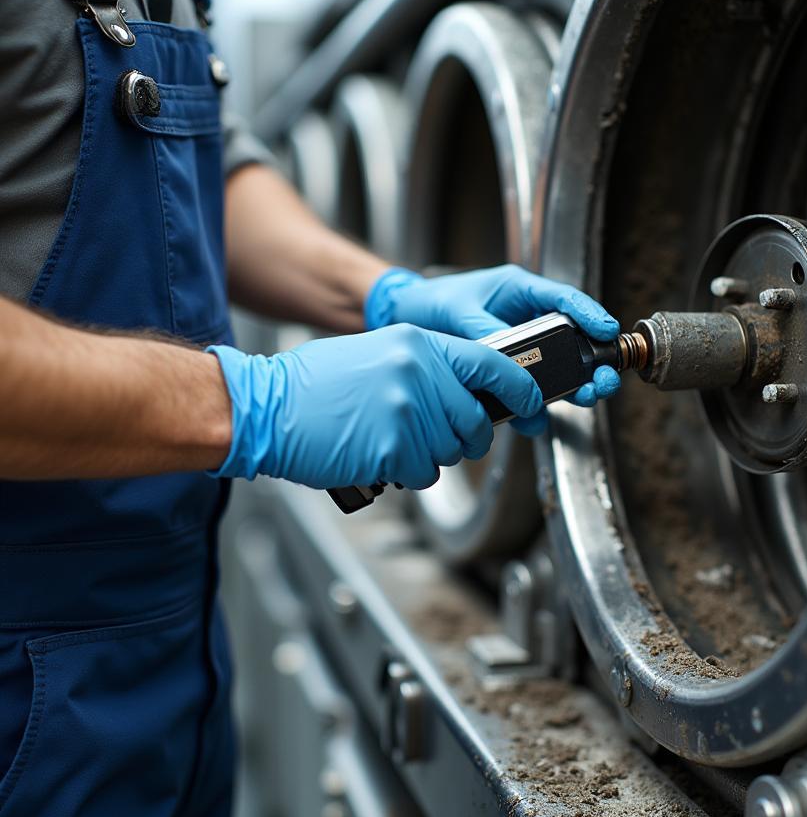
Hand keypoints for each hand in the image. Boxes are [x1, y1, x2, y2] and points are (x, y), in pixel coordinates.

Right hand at [208, 324, 542, 489]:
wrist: (265, 406)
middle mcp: (420, 373)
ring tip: (390, 439)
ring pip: (452, 451)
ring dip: (430, 455)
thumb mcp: (379, 353)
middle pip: (475, 421)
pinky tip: (379, 454)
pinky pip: (426, 473)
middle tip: (438, 436)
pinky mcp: (394, 448)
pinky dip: (408, 472)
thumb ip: (428, 368)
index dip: (521, 389)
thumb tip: (471, 395)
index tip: (531, 404)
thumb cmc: (315, 385)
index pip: (493, 364)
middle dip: (467, 438)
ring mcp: (408, 411)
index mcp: (419, 343)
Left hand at [364, 264, 621, 433]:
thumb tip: (506, 354)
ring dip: (573, 387)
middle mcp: (528, 320)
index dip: (589, 315)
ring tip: (585, 398)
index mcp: (521, 292)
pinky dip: (533, 407)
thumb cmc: (434, 301)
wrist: (407, 319)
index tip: (607, 330)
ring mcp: (522, 349)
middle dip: (592, 362)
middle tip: (603, 379)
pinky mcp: (509, 373)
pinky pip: (528, 391)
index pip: (564, 299)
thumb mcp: (459, 309)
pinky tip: (536, 418)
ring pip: (557, 370)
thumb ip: (485, 330)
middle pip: (572, 342)